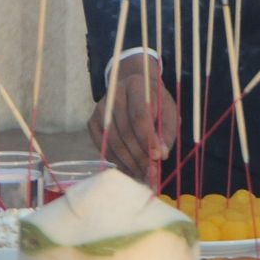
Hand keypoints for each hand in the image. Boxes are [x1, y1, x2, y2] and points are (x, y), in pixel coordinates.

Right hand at [87, 56, 177, 188]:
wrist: (135, 90)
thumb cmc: (155, 103)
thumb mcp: (168, 111)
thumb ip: (166, 132)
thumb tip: (160, 155)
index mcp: (136, 85)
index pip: (139, 116)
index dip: (148, 139)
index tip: (159, 157)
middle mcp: (114, 94)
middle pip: (125, 132)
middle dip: (140, 156)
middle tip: (152, 173)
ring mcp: (100, 108)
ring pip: (113, 142)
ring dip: (129, 163)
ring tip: (143, 175)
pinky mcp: (91, 121)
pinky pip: (103, 147)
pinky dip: (117, 161)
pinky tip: (130, 169)